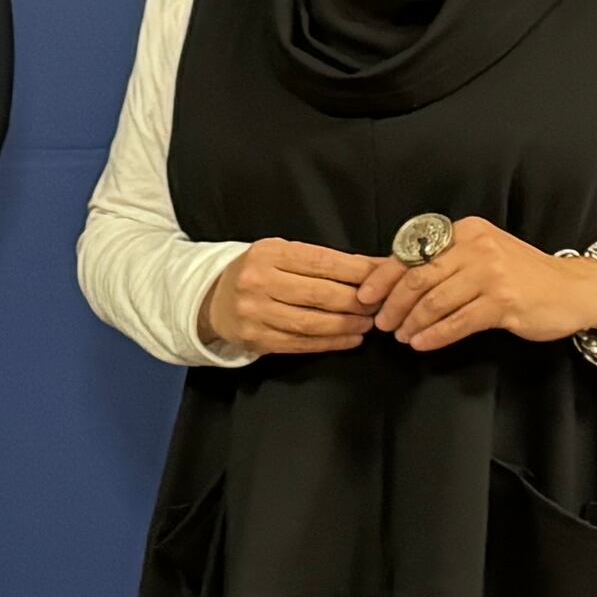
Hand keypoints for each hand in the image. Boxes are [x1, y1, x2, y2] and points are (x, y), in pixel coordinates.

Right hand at [199, 237, 391, 356]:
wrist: (213, 300)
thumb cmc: (258, 273)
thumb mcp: (282, 255)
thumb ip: (322, 261)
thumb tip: (373, 267)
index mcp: (267, 253)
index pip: (322, 262)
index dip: (357, 271)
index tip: (383, 278)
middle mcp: (258, 281)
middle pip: (321, 294)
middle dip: (358, 301)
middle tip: (380, 305)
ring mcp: (255, 313)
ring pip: (313, 322)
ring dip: (348, 324)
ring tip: (368, 323)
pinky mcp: (256, 339)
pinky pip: (301, 343)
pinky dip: (331, 342)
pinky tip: (350, 338)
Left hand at [371, 220, 596, 352]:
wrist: (575, 290)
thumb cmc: (522, 275)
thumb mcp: (482, 255)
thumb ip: (443, 262)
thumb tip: (389, 278)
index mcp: (465, 232)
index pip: (411, 252)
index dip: (382, 277)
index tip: (364, 296)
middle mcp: (477, 247)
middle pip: (418, 278)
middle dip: (393, 304)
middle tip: (381, 323)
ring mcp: (492, 274)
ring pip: (435, 302)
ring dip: (412, 323)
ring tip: (401, 336)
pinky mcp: (504, 302)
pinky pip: (458, 322)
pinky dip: (435, 335)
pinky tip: (422, 344)